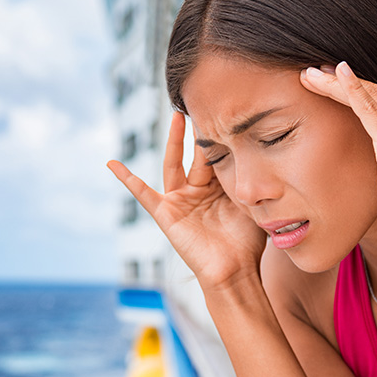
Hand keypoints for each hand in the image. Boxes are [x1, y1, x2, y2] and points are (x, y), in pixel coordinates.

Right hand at [107, 110, 267, 288]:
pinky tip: (112, 163)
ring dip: (174, 141)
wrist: (235, 271)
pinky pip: (143, 194)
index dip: (220, 135)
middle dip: (198, 131)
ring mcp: (180, 202)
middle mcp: (197, 192)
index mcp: (218, 189)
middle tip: (201, 104)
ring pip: (174, 164)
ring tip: (177, 116)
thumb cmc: (248, 243)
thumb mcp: (251, 203)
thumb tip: (264, 154)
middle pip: (195, 155)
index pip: (217, 155)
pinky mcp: (166, 214)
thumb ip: (249, 180)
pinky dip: (127, 178)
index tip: (228, 109)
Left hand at [300, 61, 376, 255]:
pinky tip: (334, 76)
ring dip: (334, 83)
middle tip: (311, 71)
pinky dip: (350, 90)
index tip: (329, 76)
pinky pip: (368, 109)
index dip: (356, 85)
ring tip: (308, 76)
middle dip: (340, 81)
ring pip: (367, 96)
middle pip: (375, 91)